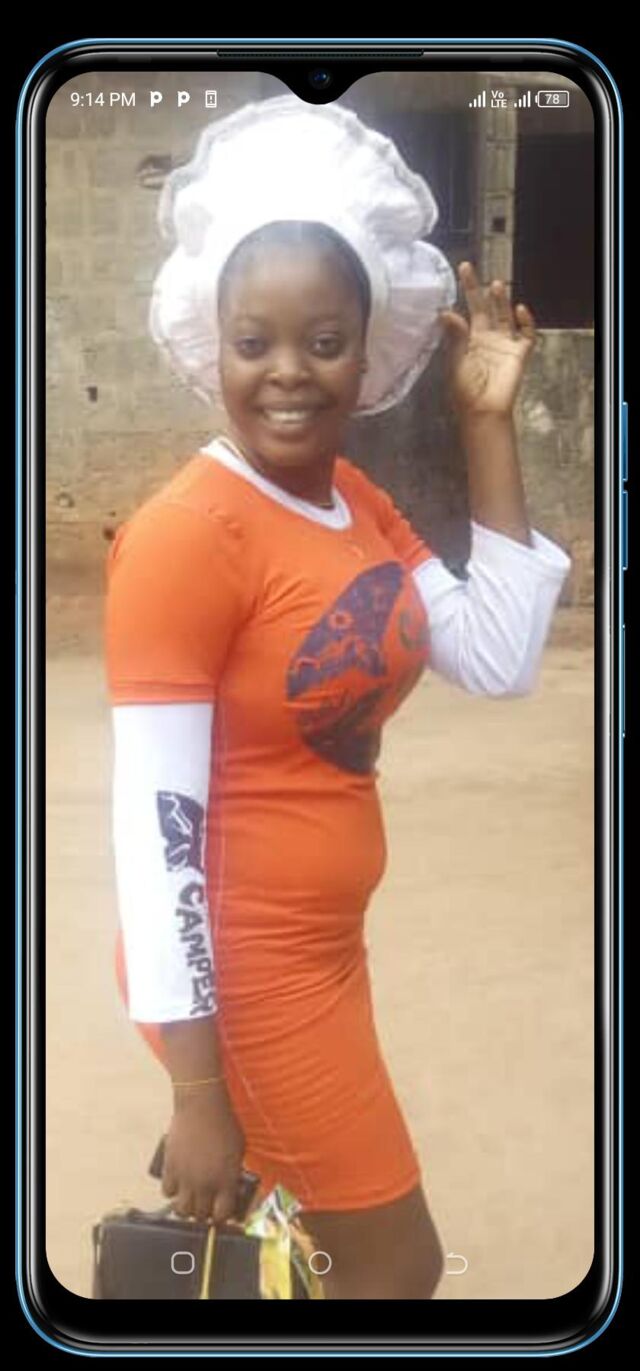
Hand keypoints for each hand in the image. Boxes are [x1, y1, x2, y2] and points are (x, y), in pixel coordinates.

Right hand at [162, 1086, 245, 1223]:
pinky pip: (167, 1192)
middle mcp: (205, 1183)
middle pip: (201, 1216)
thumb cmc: (224, 1123)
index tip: (221, 1212)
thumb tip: (231, 1187)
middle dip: (204, 1213)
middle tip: (205, 1205)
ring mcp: (186, 1177)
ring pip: (182, 1210)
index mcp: (226, 1180)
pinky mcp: (170, 1168)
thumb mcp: (239, 1149)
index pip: (222, 1215)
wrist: (201, 1106)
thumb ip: (234, 1172)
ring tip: (190, 1198)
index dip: (222, 1216)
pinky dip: (172, 1191)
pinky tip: (177, 1184)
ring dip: (186, 1208)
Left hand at [439, 261, 536, 418]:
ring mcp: (505, 344)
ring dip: (502, 301)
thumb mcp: (456, 361)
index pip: (469, 308)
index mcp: (470, 338)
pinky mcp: (520, 353)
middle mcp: (488, 337)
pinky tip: (519, 309)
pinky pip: (526, 334)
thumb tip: (445, 312)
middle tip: (473, 270)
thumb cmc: (465, 390)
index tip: (463, 269)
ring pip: (506, 316)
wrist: (483, 411)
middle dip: (481, 290)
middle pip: (486, 308)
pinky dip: (526, 322)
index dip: (467, 289)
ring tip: (497, 285)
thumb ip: (454, 337)